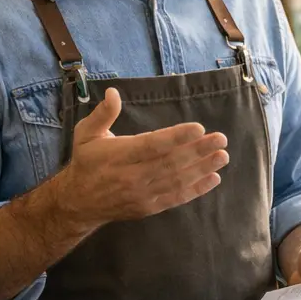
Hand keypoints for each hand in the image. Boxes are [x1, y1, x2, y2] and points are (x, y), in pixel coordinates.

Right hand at [50, 87, 228, 231]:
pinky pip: (175, 198)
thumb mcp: (86, 134)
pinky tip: (213, 178)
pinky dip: (196, 190)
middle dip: (198, 151)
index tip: (198, 128)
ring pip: (176, 181)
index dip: (176, 137)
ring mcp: (142, 194)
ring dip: (202, 168)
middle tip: (221, 139)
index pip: (151, 145)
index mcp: (118, 155)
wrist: (77, 203)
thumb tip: (112, 92)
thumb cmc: (86, 162)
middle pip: (170, 163)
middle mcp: (131, 176)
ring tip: (222, 156)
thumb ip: (102, 114)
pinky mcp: (148, 207)